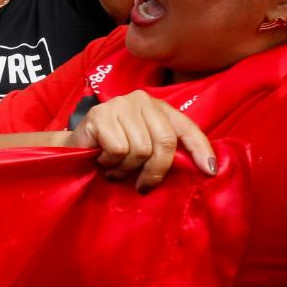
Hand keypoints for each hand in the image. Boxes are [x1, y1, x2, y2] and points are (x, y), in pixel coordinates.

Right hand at [68, 90, 215, 192]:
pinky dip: (110, 163)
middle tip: (142, 185)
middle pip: (164, 142)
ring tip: (115, 167)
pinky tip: (102, 159)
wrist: (76, 147)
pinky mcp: (100, 115)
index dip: (201, 149)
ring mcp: (120, 105)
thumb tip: (202, 170)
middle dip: (156, 171)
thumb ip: (166, 152)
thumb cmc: (115, 151)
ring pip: (140, 149)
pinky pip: (118, 150)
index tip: (210, 171)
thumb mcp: (146, 149)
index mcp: (159, 107)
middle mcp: (142, 100)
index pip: (186, 127)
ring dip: (126, 169)